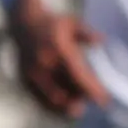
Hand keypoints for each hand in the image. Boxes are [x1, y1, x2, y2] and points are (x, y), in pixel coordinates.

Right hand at [8, 0, 108, 115]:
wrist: (23, 23)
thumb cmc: (52, 24)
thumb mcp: (71, 23)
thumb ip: (86, 33)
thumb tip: (101, 41)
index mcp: (58, 48)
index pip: (78, 74)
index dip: (92, 89)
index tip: (105, 99)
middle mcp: (45, 63)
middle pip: (67, 90)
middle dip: (82, 99)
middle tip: (93, 99)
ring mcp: (34, 72)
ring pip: (54, 97)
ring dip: (69, 103)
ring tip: (80, 103)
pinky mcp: (26, 79)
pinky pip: (42, 98)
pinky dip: (55, 104)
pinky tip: (66, 104)